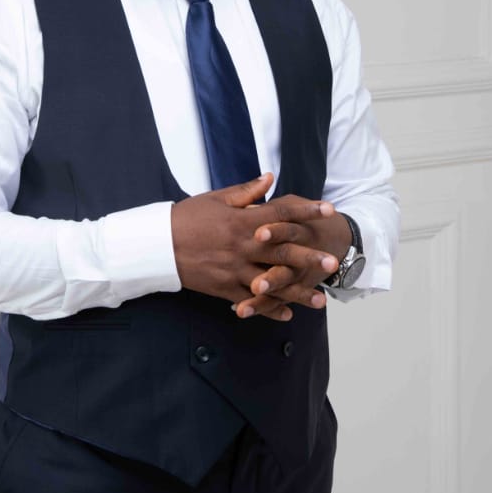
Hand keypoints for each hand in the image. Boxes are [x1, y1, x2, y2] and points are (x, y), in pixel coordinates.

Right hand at [171, 175, 338, 321]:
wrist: (159, 245)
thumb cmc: (187, 218)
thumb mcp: (216, 199)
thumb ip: (246, 192)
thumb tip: (270, 178)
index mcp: (242, 221)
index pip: (281, 213)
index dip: (306, 210)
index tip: (328, 210)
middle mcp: (243, 246)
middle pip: (283, 252)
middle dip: (309, 258)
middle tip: (332, 261)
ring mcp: (235, 270)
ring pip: (273, 283)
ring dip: (297, 292)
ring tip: (320, 300)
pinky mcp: (225, 288)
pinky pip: (253, 301)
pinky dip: (271, 309)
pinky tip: (289, 315)